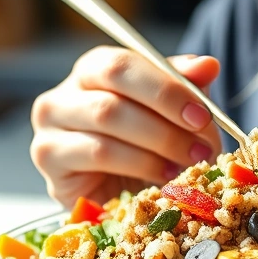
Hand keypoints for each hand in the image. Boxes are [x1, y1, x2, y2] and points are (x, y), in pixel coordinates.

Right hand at [31, 47, 222, 206]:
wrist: (116, 192)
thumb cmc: (141, 145)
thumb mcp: (168, 111)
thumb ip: (183, 86)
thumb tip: (208, 65)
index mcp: (91, 71)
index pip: (121, 65)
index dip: (164, 89)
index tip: (201, 114)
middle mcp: (62, 95)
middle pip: (111, 100)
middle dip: (165, 124)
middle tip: (201, 146)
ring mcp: (49, 130)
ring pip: (106, 128)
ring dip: (157, 148)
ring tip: (188, 163)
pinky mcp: (49, 163)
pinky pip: (97, 157)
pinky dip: (139, 166)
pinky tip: (162, 176)